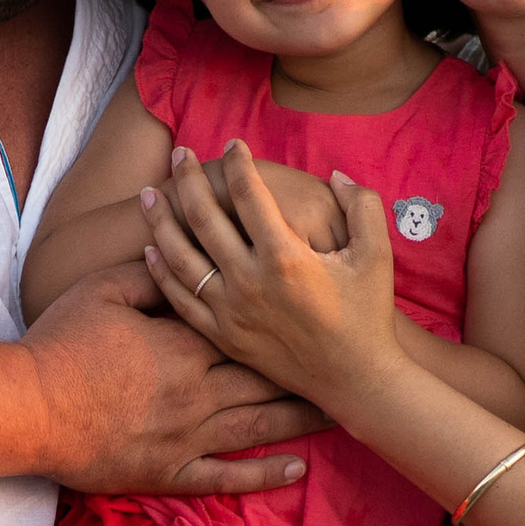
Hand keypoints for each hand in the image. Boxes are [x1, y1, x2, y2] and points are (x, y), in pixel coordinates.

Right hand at [27, 261, 320, 495]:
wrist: (27, 409)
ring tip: (339, 414)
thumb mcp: (103, 292)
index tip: (314, 310)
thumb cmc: (60, 346)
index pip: (244, 327)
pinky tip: (297, 469)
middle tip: (346, 365)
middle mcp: (196, 393)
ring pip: (258, 426)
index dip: (280, 319)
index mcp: (183, 346)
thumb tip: (181, 252)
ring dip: (301, 421)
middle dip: (306, 371)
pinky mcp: (170, 472)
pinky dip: (264, 474)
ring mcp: (186, 437)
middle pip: (264, 378)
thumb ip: (151, 275)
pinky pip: (226, 477)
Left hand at [142, 143, 401, 421]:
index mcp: (285, 257)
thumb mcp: (377, 254)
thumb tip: (335, 175)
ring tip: (148, 194)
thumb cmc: (368, 314)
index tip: (233, 145)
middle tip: (179, 155)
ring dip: (161, 221)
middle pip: (204, 219)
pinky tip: (151, 250)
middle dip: (188, 180)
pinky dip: (162, 273)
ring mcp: (232, 312)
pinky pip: (181, 300)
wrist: (356, 380)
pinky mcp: (224, 336)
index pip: (249, 194)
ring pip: (182, 258)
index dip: (238, 163)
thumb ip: (362, 205)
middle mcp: (250, 282)